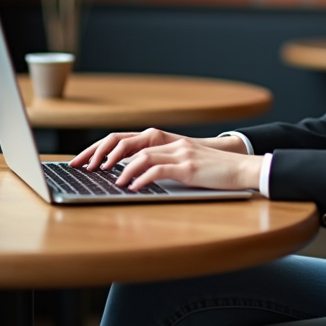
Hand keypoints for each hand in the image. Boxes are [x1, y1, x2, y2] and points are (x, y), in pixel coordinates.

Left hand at [69, 128, 246, 171]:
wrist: (242, 168)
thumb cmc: (213, 171)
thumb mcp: (183, 164)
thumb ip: (160, 165)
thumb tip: (130, 177)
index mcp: (165, 141)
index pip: (124, 138)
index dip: (100, 147)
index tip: (83, 160)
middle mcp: (170, 142)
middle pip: (126, 141)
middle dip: (101, 154)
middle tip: (86, 168)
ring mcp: (180, 153)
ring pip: (142, 155)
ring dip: (122, 169)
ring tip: (110, 181)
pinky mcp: (189, 167)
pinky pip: (160, 169)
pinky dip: (143, 178)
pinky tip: (133, 188)